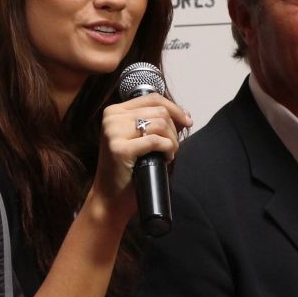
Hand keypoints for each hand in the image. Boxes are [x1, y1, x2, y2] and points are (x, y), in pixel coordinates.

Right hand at [88, 93, 191, 225]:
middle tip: (173, 147)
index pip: (152, 98)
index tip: (187, 121)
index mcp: (114, 111)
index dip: (174, 108)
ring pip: (160, 124)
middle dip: (173, 129)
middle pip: (159, 111)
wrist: (110, 198)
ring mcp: (113, 132)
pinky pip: (155, 141)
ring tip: (168, 153)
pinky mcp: (120, 148)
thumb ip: (152, 122)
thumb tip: (183, 115)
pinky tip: (165, 158)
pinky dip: (167, 149)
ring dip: (171, 140)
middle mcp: (111, 118)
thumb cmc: (126, 170)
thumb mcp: (136, 138)